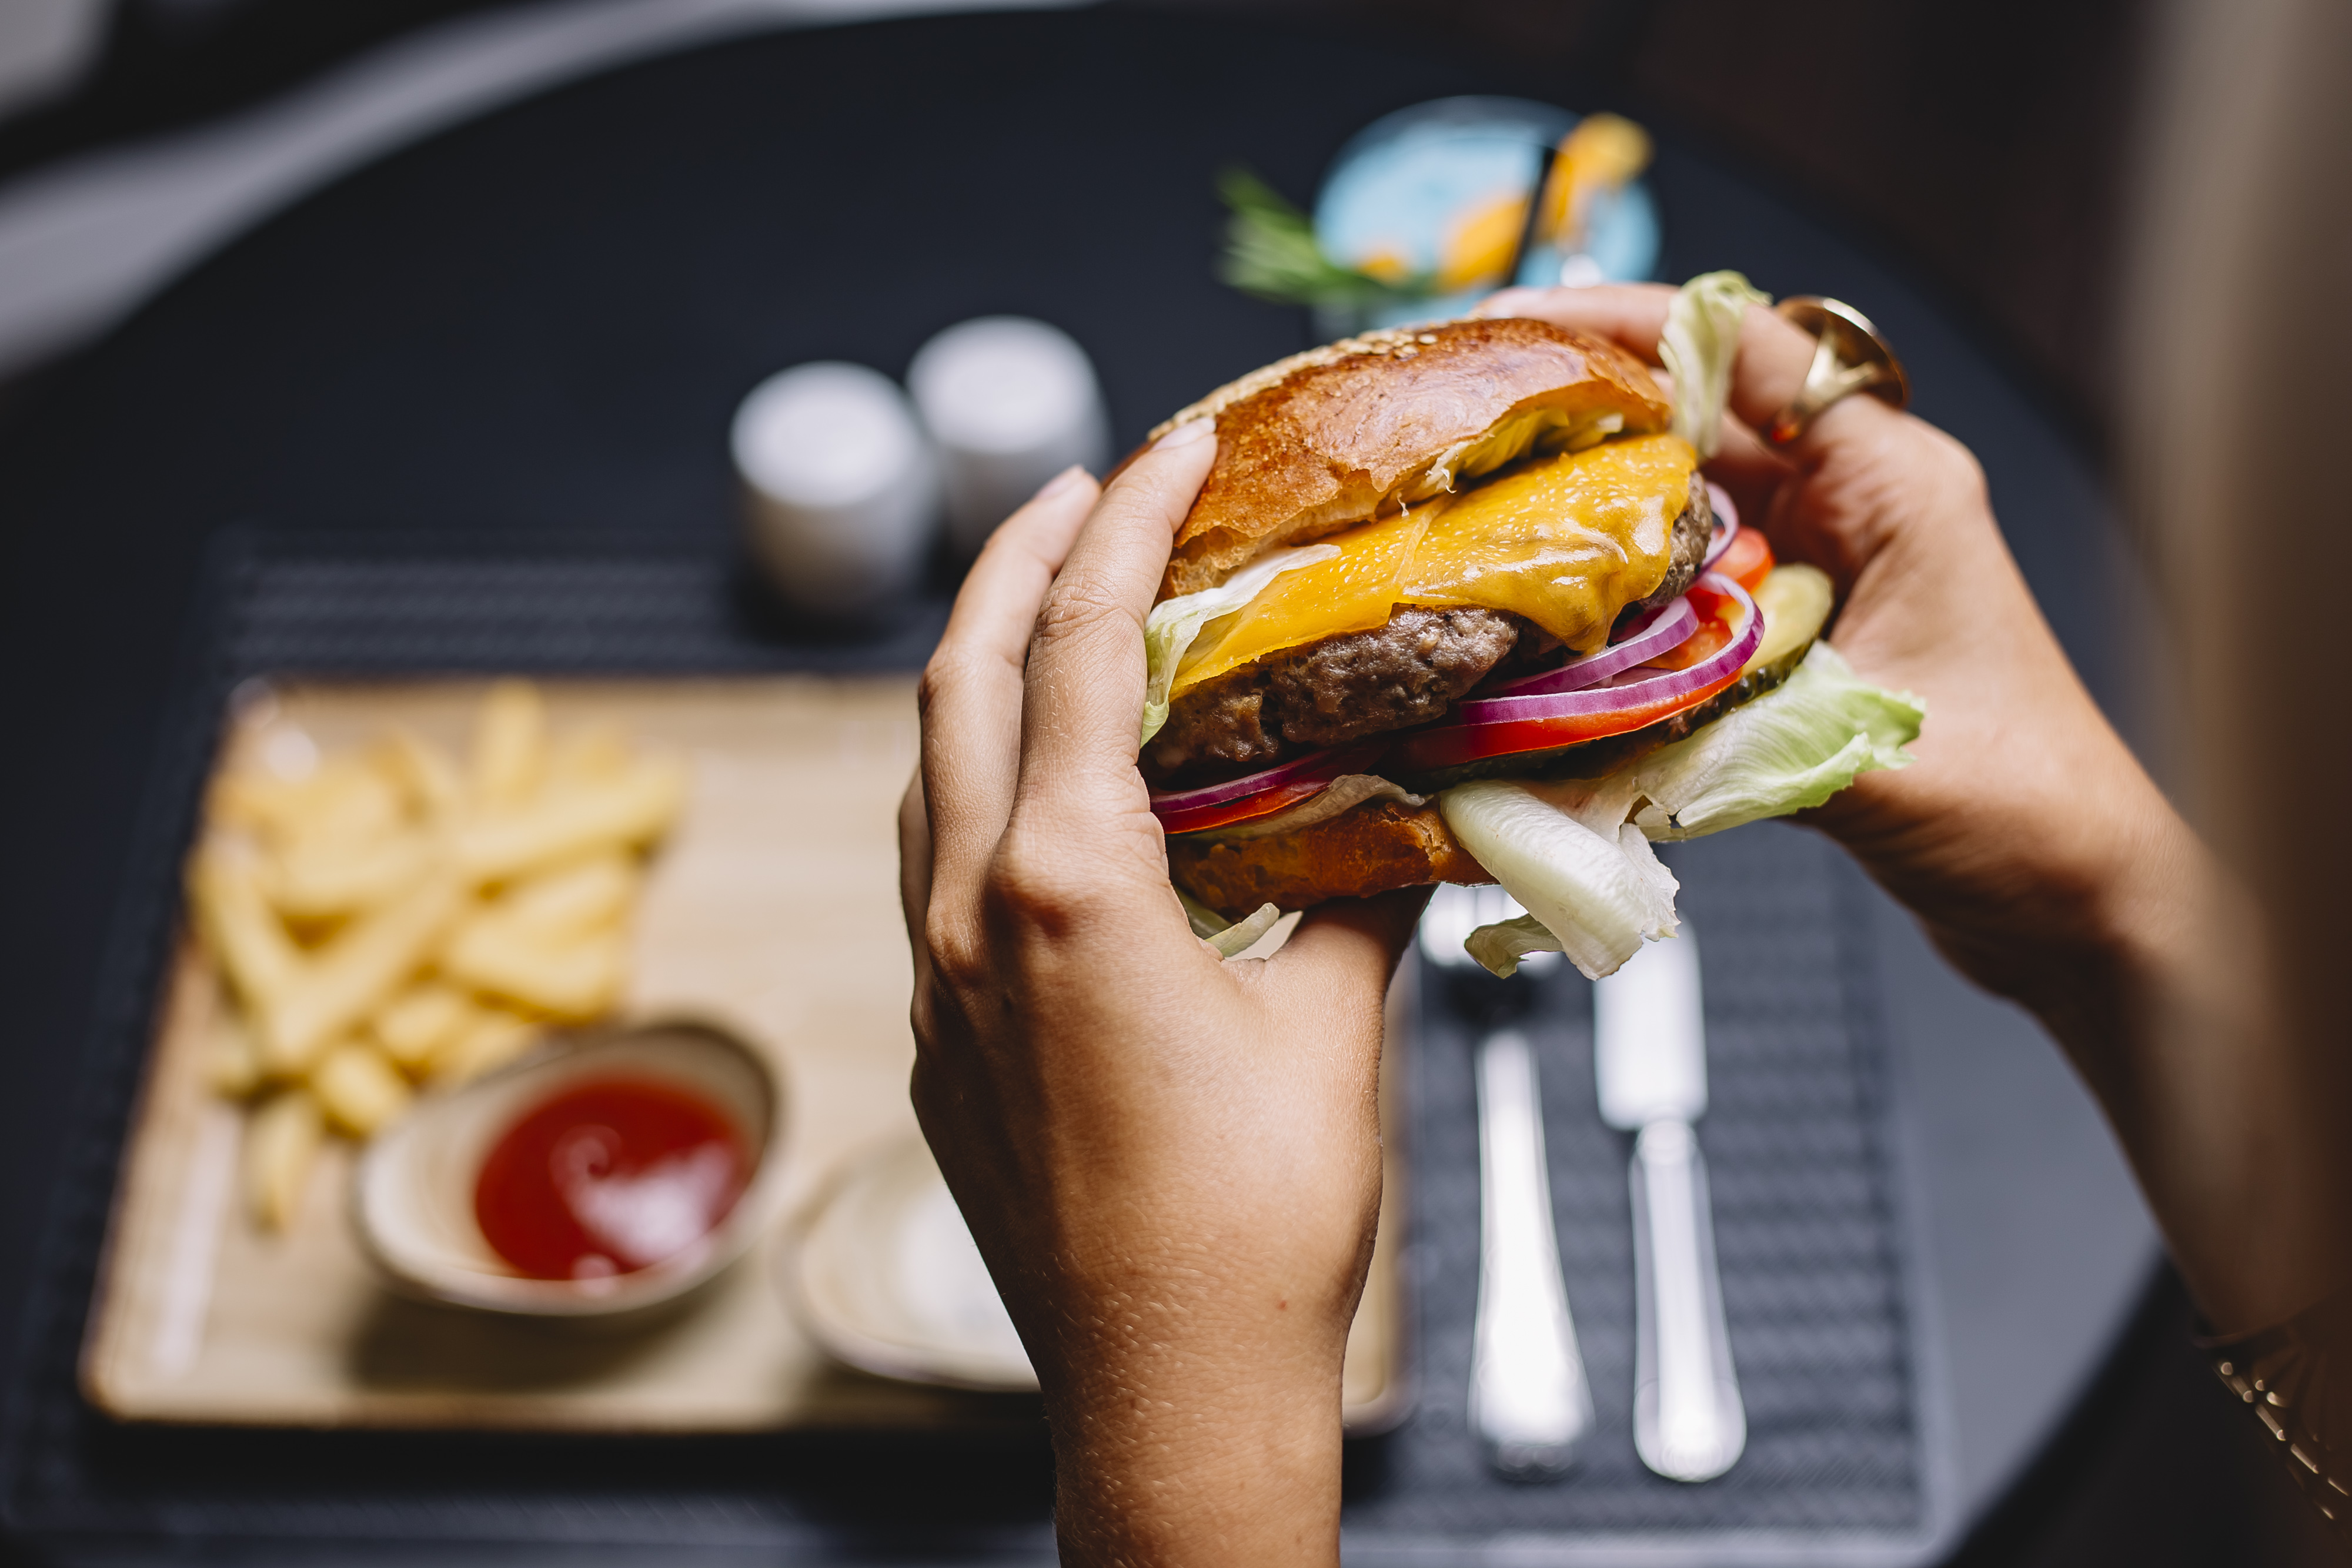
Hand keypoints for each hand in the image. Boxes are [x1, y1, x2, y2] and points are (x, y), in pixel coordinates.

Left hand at [900, 433, 1424, 1565]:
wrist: (1167, 1392)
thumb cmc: (1261, 1224)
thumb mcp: (1337, 1026)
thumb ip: (1360, 893)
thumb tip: (1403, 806)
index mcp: (1066, 886)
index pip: (1080, 645)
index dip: (1123, 523)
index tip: (1166, 446)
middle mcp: (967, 915)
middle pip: (959, 676)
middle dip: (1016, 558)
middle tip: (1083, 483)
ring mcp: (935, 980)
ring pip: (930, 768)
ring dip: (985, 666)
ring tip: (1058, 606)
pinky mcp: (939, 1040)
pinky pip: (935, 859)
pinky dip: (981, 774)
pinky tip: (1046, 779)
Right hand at [1482, 283, 2332, 1331]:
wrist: (2079, 906)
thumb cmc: (2030, 813)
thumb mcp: (1868, 754)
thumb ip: (1724, 726)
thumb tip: (1572, 722)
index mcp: (1894, 484)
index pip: (1747, 347)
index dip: (1622, 323)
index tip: (1515, 329)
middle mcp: (1855, 507)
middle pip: (1693, 415)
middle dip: (1576, 411)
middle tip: (1461, 428)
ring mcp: (1823, 570)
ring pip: (1678, 503)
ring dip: (1587, 509)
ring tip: (1476, 516)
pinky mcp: (1796, 637)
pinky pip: (1682, 589)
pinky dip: (1615, 598)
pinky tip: (1544, 623)